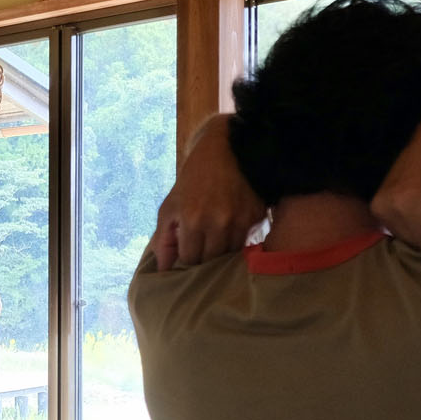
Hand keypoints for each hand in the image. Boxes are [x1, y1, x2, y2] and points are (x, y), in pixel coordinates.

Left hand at [151, 116, 267, 269]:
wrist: (228, 149)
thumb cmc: (193, 179)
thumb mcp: (171, 205)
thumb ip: (164, 240)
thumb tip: (163, 270)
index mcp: (193, 220)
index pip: (190, 260)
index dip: (187, 260)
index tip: (187, 253)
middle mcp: (219, 223)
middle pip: (212, 261)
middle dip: (204, 258)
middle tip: (201, 248)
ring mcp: (241, 221)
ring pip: (231, 254)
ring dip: (222, 251)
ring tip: (215, 239)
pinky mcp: (257, 216)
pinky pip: (247, 240)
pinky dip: (238, 238)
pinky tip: (231, 227)